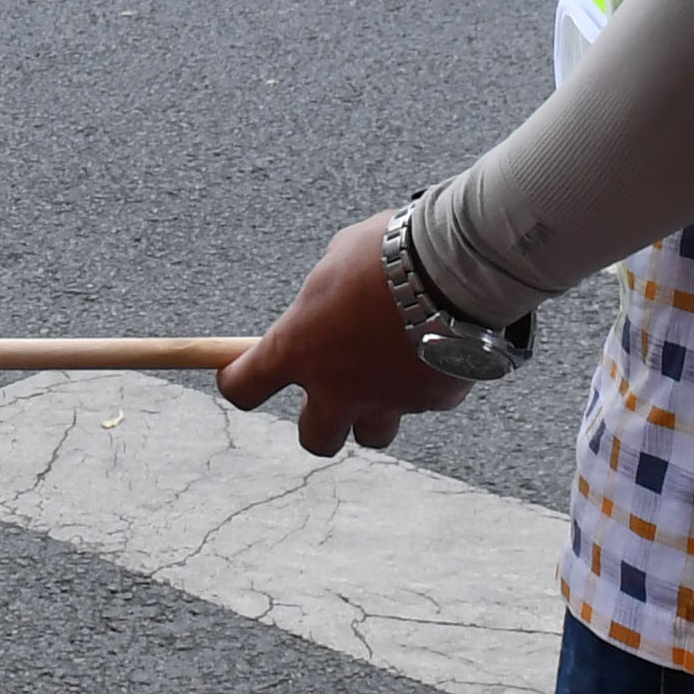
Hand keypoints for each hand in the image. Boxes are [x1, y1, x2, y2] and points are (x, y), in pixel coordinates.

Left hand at [217, 214, 486, 461]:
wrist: (454, 267)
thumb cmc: (386, 254)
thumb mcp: (337, 260)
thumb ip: (325, 295)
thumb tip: (329, 301)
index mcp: (299, 349)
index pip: (243, 388)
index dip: (239, 382)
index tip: (241, 373)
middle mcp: (339, 387)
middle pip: (316, 439)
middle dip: (321, 422)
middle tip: (330, 395)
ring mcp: (388, 400)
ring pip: (374, 434)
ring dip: (375, 413)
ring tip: (387, 376)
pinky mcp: (434, 400)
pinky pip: (423, 402)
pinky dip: (423, 383)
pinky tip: (434, 349)